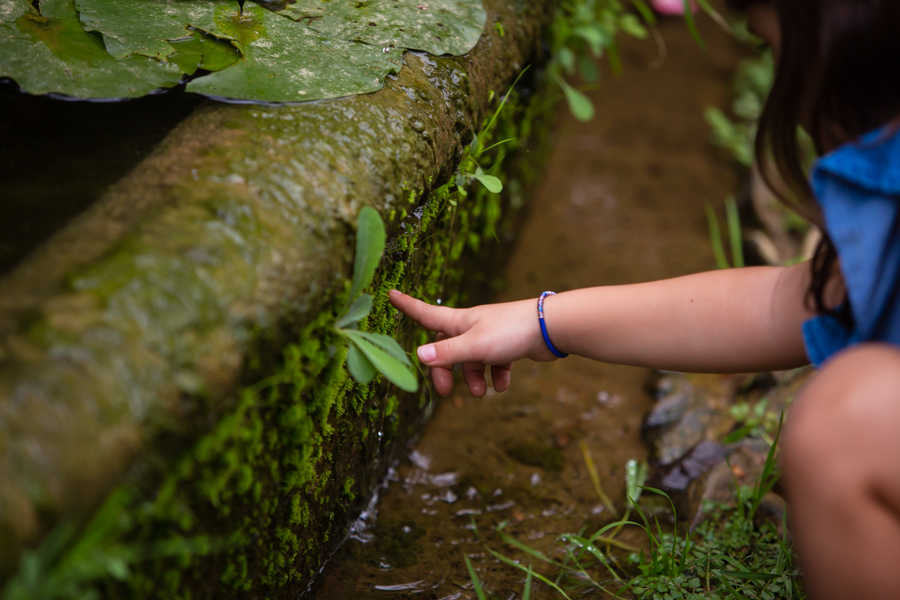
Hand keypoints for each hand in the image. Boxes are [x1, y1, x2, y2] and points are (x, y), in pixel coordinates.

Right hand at [388, 290, 558, 397]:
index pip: (426, 314)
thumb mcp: (474, 346)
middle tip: (446, 392)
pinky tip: (502, 386)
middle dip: (446, 370)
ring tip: (484, 393)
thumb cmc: (510, 332)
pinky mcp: (508, 344)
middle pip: (448, 347)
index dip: (407, 306)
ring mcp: (490, 334)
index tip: (390, 294)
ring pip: (473, 359)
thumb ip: (448, 354)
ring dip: (474, 378)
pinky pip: (495, 362)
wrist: (549, 327)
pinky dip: (496, 375)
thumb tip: (419, 356)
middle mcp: (472, 326)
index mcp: (459, 322)